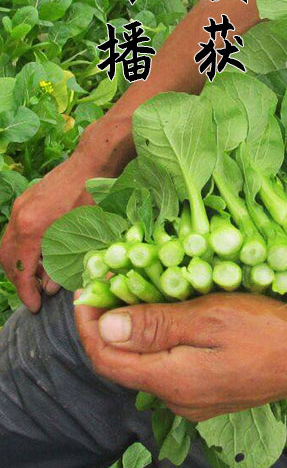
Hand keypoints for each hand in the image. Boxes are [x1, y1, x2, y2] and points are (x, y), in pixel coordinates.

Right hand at [0, 115, 133, 311]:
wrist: (94, 160)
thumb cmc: (96, 197)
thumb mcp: (87, 234)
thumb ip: (66, 262)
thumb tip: (50, 287)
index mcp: (33, 229)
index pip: (20, 271)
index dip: (26, 293)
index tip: (34, 307)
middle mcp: (19, 218)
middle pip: (7, 260)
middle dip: (19, 281)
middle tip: (34, 296)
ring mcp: (21, 207)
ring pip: (8, 245)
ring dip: (20, 265)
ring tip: (38, 279)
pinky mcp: (26, 200)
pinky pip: (16, 231)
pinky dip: (23, 248)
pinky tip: (41, 255)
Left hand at [75, 293, 286, 420]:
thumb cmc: (268, 331)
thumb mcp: (212, 316)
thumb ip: (157, 324)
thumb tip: (105, 324)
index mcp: (171, 380)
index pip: (107, 357)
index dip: (88, 323)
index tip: (88, 288)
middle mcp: (176, 399)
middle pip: (125, 363)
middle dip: (111, 324)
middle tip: (114, 282)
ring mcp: (195, 400)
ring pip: (149, 365)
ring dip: (137, 331)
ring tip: (142, 291)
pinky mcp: (212, 394)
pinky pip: (172, 368)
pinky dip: (162, 341)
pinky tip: (176, 316)